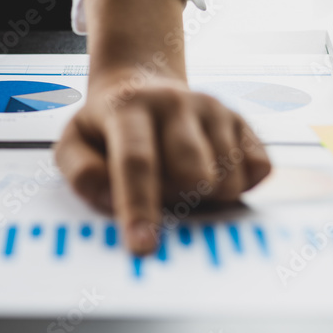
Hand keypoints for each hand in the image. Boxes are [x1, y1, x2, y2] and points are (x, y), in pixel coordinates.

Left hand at [55, 0, 270, 254]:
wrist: (140, 84)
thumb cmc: (105, 127)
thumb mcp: (74, 143)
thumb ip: (82, 173)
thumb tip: (111, 201)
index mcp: (128, 107)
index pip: (137, 161)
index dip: (139, 207)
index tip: (142, 248)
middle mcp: (175, 102)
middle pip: (192, 176)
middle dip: (176, 200)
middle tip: (158, 190)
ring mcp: (214, 108)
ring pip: (227, 180)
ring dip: (204, 196)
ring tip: (178, 175)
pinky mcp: (243, 121)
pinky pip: (259, 172)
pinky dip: (237, 185)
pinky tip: (209, 168)